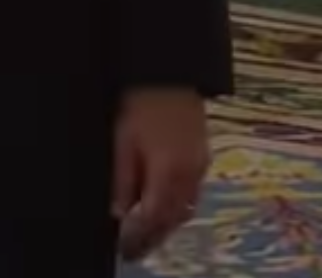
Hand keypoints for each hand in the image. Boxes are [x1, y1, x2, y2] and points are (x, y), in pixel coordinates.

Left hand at [111, 87, 208, 260]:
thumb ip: (122, 179)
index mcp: (169, 170)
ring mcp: (201, 164)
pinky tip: (162, 207)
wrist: (170, 70)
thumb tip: (118, 212)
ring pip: (185, 208)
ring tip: (147, 234)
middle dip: (154, 237)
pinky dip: (177, 207)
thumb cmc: (142, 102)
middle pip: (173, 218)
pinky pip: (192, 193)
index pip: (153, 217)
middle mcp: (190, 172)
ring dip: (167, 225)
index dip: (138, 237)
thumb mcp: (123, 140)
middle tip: (133, 251)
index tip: (123, 248)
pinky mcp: (203, 155)